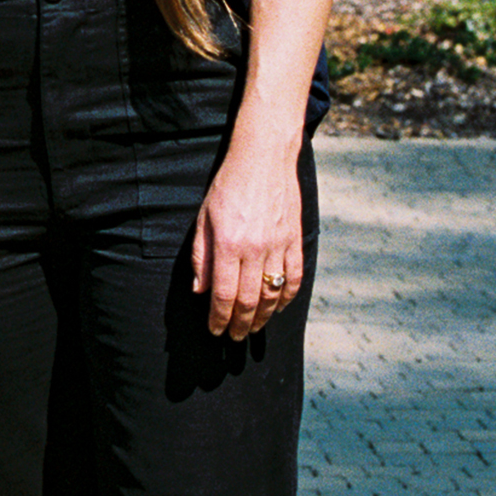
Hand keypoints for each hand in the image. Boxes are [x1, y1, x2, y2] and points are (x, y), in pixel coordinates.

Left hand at [192, 140, 303, 341]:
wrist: (263, 158)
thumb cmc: (227, 186)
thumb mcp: (204, 218)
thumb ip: (201, 256)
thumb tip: (199, 290)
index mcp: (228, 244)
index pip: (222, 294)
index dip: (218, 318)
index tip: (215, 331)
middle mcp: (255, 249)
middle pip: (248, 300)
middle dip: (239, 324)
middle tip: (234, 337)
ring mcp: (278, 245)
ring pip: (273, 294)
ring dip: (264, 317)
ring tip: (253, 328)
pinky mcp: (295, 239)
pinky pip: (295, 277)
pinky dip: (287, 297)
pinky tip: (279, 307)